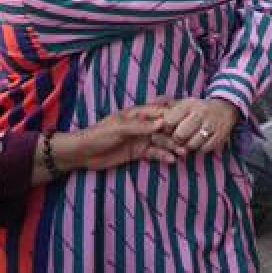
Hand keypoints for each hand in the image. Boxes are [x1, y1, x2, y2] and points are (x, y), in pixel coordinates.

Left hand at [49, 107, 179, 174]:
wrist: (84, 153)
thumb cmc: (99, 134)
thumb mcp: (119, 128)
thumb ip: (139, 126)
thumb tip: (161, 123)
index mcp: (138, 114)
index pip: (160, 112)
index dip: (173, 117)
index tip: (187, 122)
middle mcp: (142, 125)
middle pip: (164, 128)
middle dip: (176, 134)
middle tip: (187, 142)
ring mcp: (141, 139)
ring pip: (161, 141)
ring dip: (172, 146)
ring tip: (183, 153)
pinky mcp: (138, 152)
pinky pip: (154, 153)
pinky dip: (163, 156)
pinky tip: (171, 160)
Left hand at [158, 97, 240, 153]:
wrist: (226, 109)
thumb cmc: (198, 108)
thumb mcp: (183, 102)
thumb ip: (166, 103)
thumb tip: (150, 100)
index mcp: (189, 105)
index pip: (169, 121)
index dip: (165, 129)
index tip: (166, 130)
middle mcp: (200, 114)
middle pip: (179, 135)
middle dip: (175, 141)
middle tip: (177, 139)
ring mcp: (211, 125)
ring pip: (191, 145)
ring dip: (187, 146)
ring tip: (188, 141)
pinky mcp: (219, 137)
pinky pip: (203, 150)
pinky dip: (199, 149)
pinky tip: (199, 143)